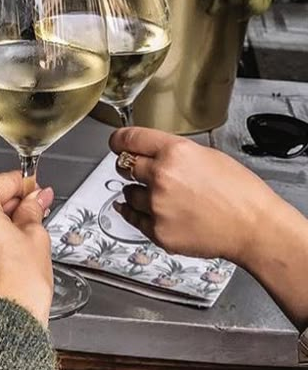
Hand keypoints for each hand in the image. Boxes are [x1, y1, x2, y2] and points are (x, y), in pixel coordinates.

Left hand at [109, 127, 282, 263]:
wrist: (254, 227)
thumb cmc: (240, 192)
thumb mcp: (207, 155)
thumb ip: (174, 152)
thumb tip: (150, 152)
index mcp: (174, 151)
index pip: (129, 139)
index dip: (118, 141)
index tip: (116, 143)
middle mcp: (160, 176)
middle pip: (125, 165)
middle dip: (131, 167)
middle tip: (144, 172)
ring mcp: (156, 205)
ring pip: (128, 192)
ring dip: (138, 193)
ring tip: (164, 198)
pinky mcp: (157, 230)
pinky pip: (133, 217)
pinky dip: (137, 214)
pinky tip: (151, 212)